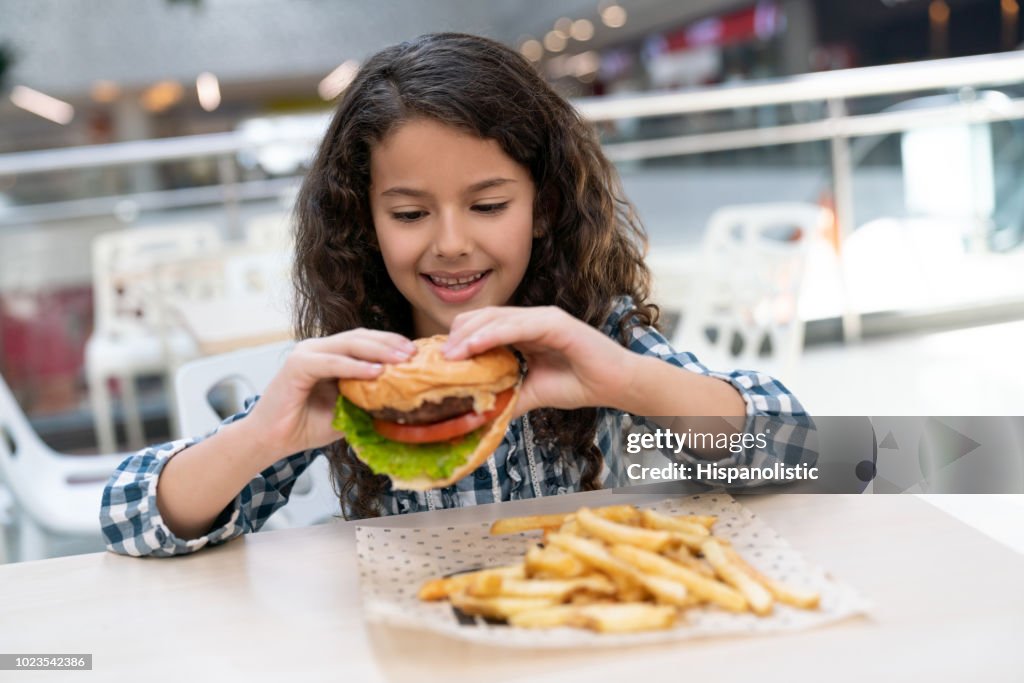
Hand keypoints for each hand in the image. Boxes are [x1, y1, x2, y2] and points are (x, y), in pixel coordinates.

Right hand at [246, 329, 415, 459]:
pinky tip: (375, 372)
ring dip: (378, 350)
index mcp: (330, 355)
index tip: (417, 352)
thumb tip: (402, 397)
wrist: (271, 440)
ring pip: (348, 344)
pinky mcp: (296, 366)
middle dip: (390, 343)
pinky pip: (331, 363)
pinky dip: (354, 366)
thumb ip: (367, 398)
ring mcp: (306, 354)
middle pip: (360, 337)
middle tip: (415, 352)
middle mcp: (318, 349)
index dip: (391, 343)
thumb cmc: (306, 426)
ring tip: (401, 359)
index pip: (365, 341)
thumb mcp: (346, 410)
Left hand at [442, 306, 635, 416]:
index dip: (458, 340)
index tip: (437, 360)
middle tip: (436, 359)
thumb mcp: (533, 393)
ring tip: (449, 354)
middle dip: (457, 336)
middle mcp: (530, 319)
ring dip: (469, 336)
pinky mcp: (556, 322)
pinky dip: (493, 335)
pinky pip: (518, 326)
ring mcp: (543, 317)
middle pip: (482, 318)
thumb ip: (508, 396)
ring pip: (496, 318)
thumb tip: (478, 413)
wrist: (616, 385)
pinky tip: (474, 347)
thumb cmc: (580, 384)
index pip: (482, 327)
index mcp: (524, 331)